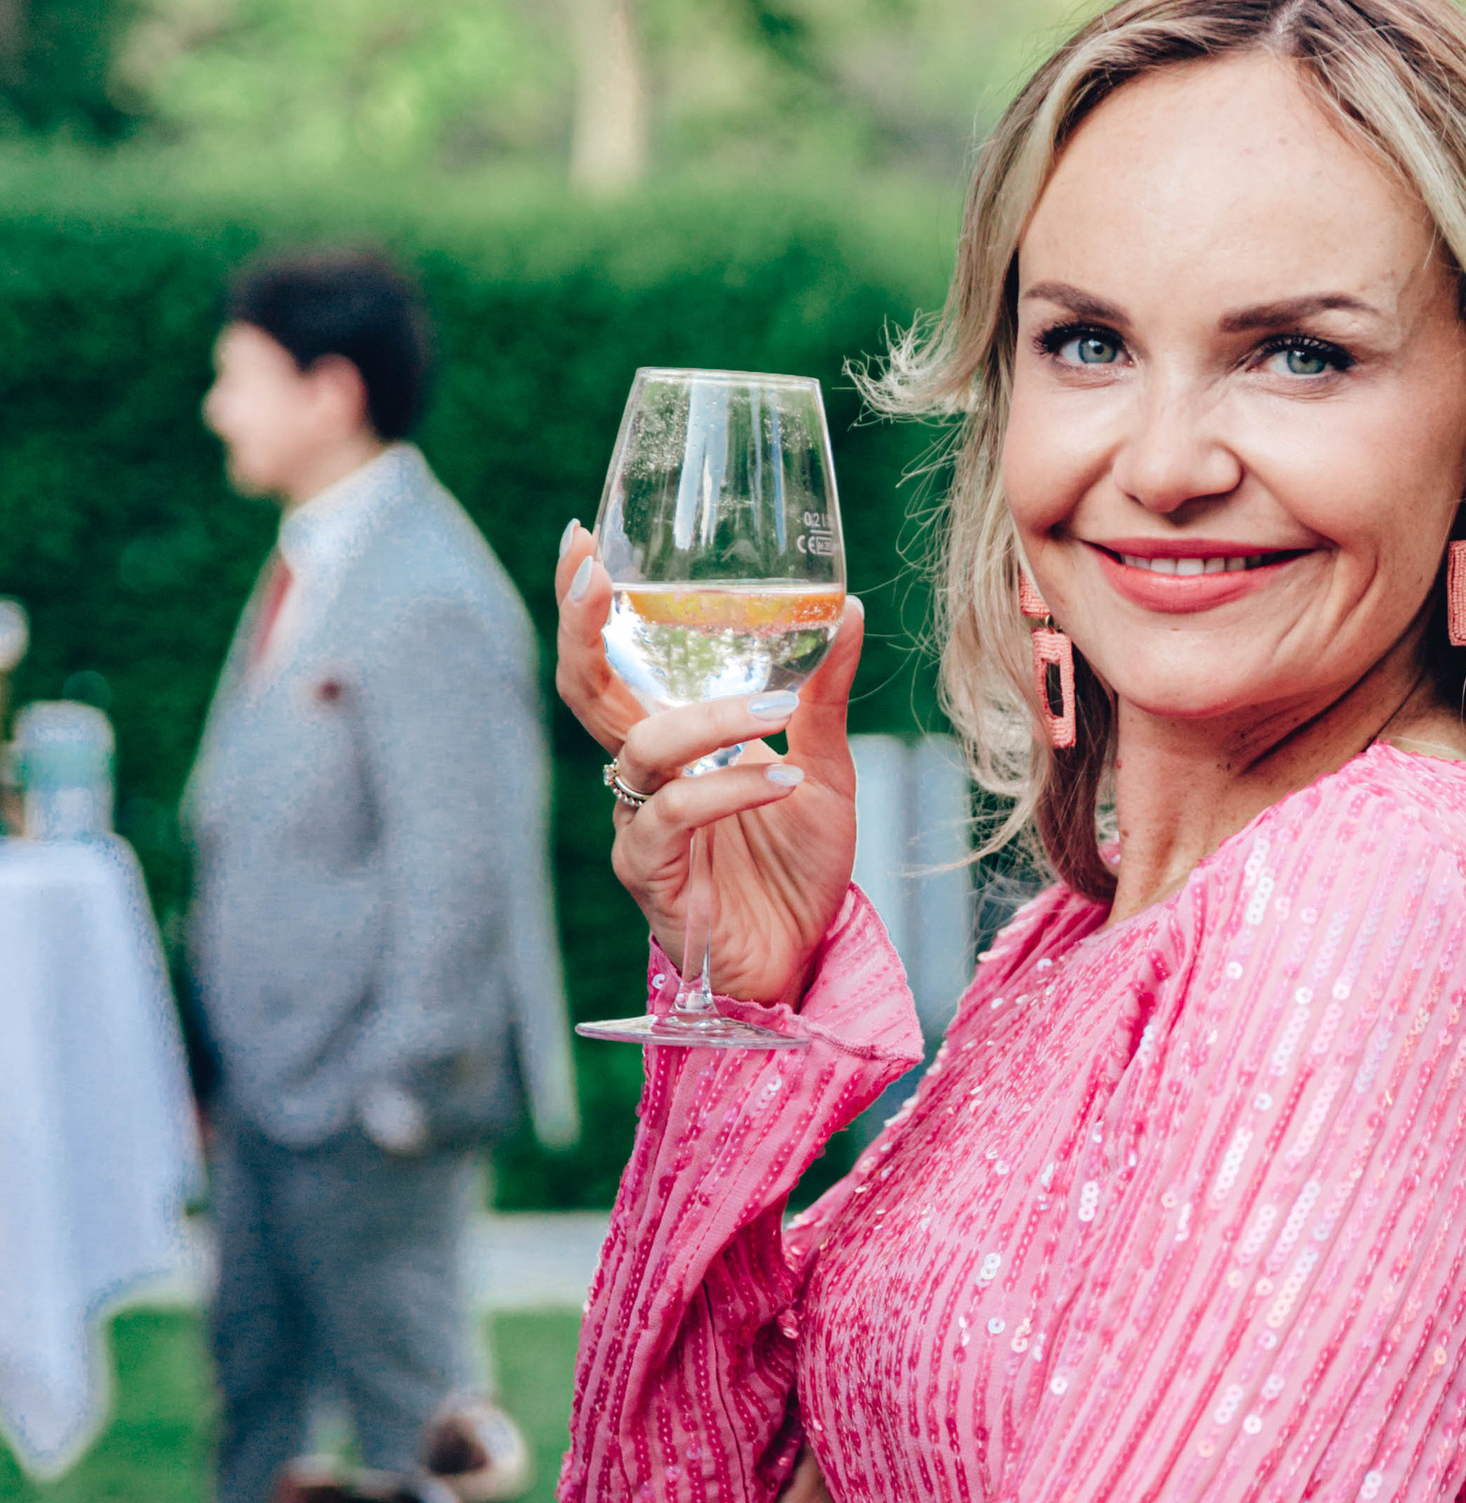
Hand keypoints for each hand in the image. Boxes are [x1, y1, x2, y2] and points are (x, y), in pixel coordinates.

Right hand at [555, 520, 864, 1007]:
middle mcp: (642, 777)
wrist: (801, 962)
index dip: (586, 606)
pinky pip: (673, 817)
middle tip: (601, 576)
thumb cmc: (797, 869)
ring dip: (710, 721)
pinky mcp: (652, 875)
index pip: (611, 662)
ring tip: (775, 717)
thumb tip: (845, 608)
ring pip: (641, 749)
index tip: (584, 540)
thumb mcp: (825, 770)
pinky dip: (727, 790)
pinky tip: (778, 780)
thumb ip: (822, 698)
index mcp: (672, 742)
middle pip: (585, 692)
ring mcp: (639, 824)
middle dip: (583, 629)